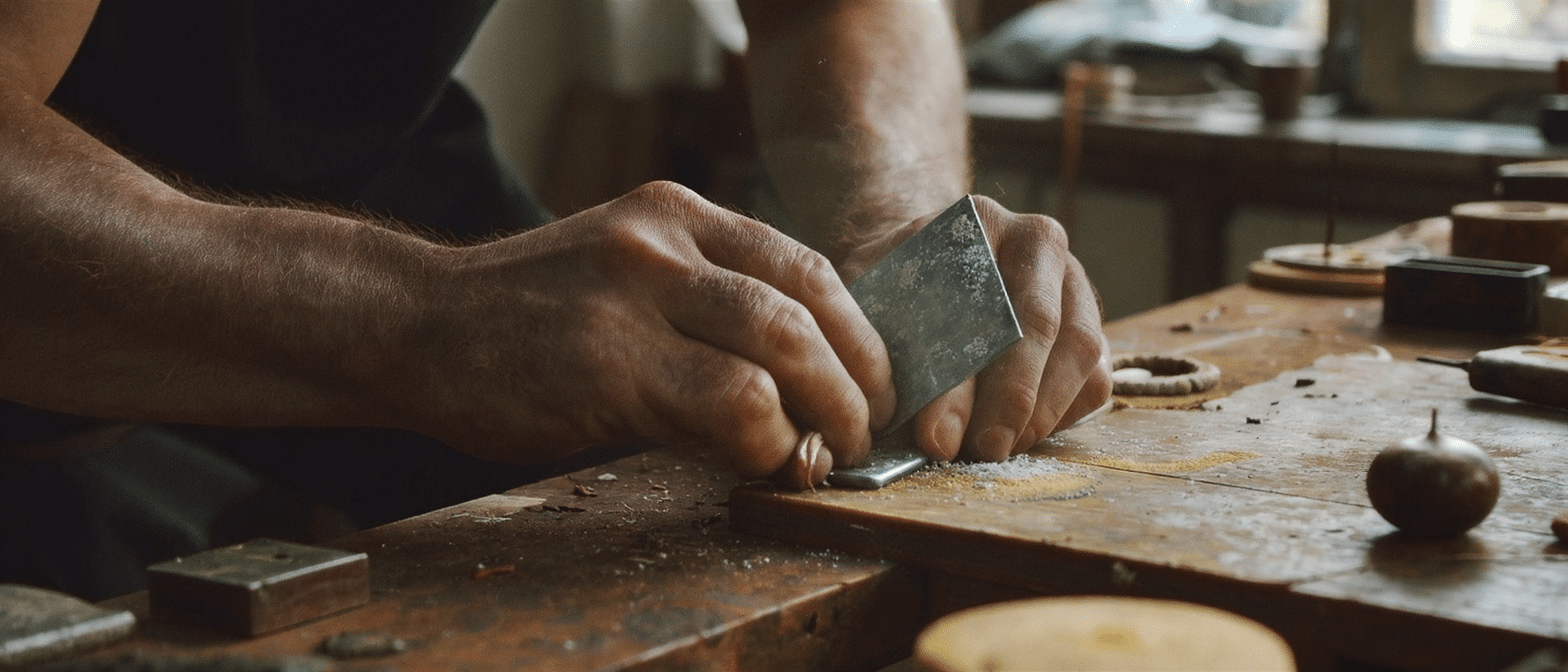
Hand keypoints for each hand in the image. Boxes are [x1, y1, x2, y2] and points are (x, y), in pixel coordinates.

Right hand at [381, 182, 893, 479]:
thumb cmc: (526, 317)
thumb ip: (705, 305)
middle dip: (857, 381)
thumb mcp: (624, 274)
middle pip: (808, 308)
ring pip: (779, 350)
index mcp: (676, 215)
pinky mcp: (606, 363)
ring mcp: (633, 297)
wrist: (413, 324)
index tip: (872, 384)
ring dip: (822, 415)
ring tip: (819, 454)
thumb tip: (802, 379)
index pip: (808, 267)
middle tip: (863, 430)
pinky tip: (756, 462)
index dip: (860, 335)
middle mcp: (662, 242)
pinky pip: (726, 404)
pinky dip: (764, 442)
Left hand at [840, 196, 1111, 461]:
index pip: (981, 300)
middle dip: (1011, 400)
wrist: (924, 268)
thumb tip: (904, 419)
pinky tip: (1022, 437)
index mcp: (983, 222)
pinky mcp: (1091, 322)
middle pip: (1043, 325)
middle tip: (980, 450)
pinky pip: (1096, 376)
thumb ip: (878, 338)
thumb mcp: (870, 295)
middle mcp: (1040, 243)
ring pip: (1081, 352)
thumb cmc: (893, 287)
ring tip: (1000, 450)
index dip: (961, 379)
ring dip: (1042, 412)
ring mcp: (1073, 282)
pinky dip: (1064, 414)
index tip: (935, 435)